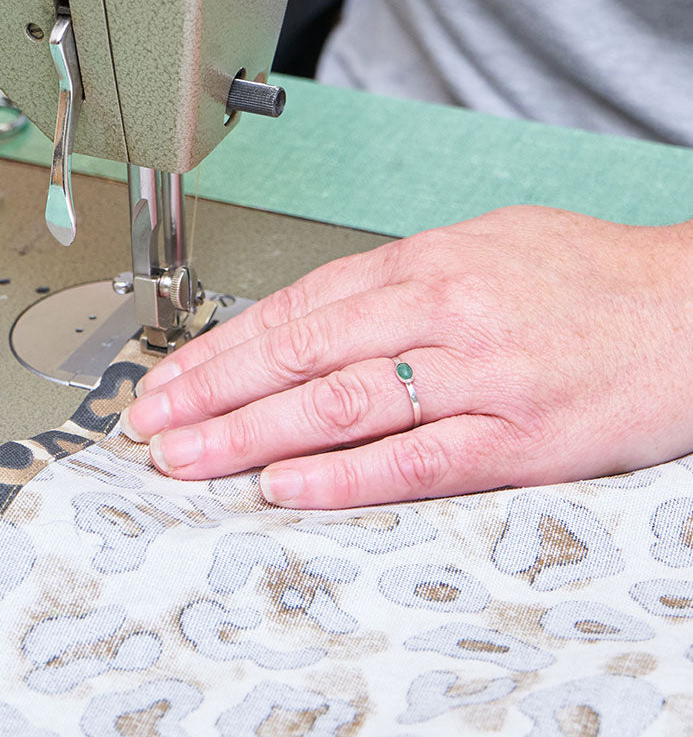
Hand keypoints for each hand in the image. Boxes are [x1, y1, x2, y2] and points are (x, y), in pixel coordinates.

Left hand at [119, 206, 692, 508]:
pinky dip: (344, 476)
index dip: (220, 348)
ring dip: (250, 434)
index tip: (170, 378)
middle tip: (151, 424)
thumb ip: (395, 284)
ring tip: (189, 459)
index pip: (295, 309)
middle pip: (298, 354)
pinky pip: (416, 460)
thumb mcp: (480, 249)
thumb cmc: (586, 279)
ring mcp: (480, 374)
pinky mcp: (520, 437)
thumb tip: (315, 319)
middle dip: (211, 393)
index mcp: (425, 263)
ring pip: (340, 404)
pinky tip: (286, 486)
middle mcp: (441, 311)